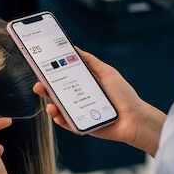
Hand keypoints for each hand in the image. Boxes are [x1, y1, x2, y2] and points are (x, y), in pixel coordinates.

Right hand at [34, 49, 165, 155]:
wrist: (134, 118)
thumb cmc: (123, 94)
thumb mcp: (106, 72)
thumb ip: (90, 61)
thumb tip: (74, 48)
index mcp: (83, 84)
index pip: (62, 77)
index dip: (50, 73)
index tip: (40, 67)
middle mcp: (78, 97)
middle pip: (57, 92)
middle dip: (45, 89)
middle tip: (39, 85)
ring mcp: (78, 112)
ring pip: (58, 108)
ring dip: (51, 106)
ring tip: (51, 104)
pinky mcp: (80, 125)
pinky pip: (65, 123)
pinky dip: (60, 119)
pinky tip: (58, 115)